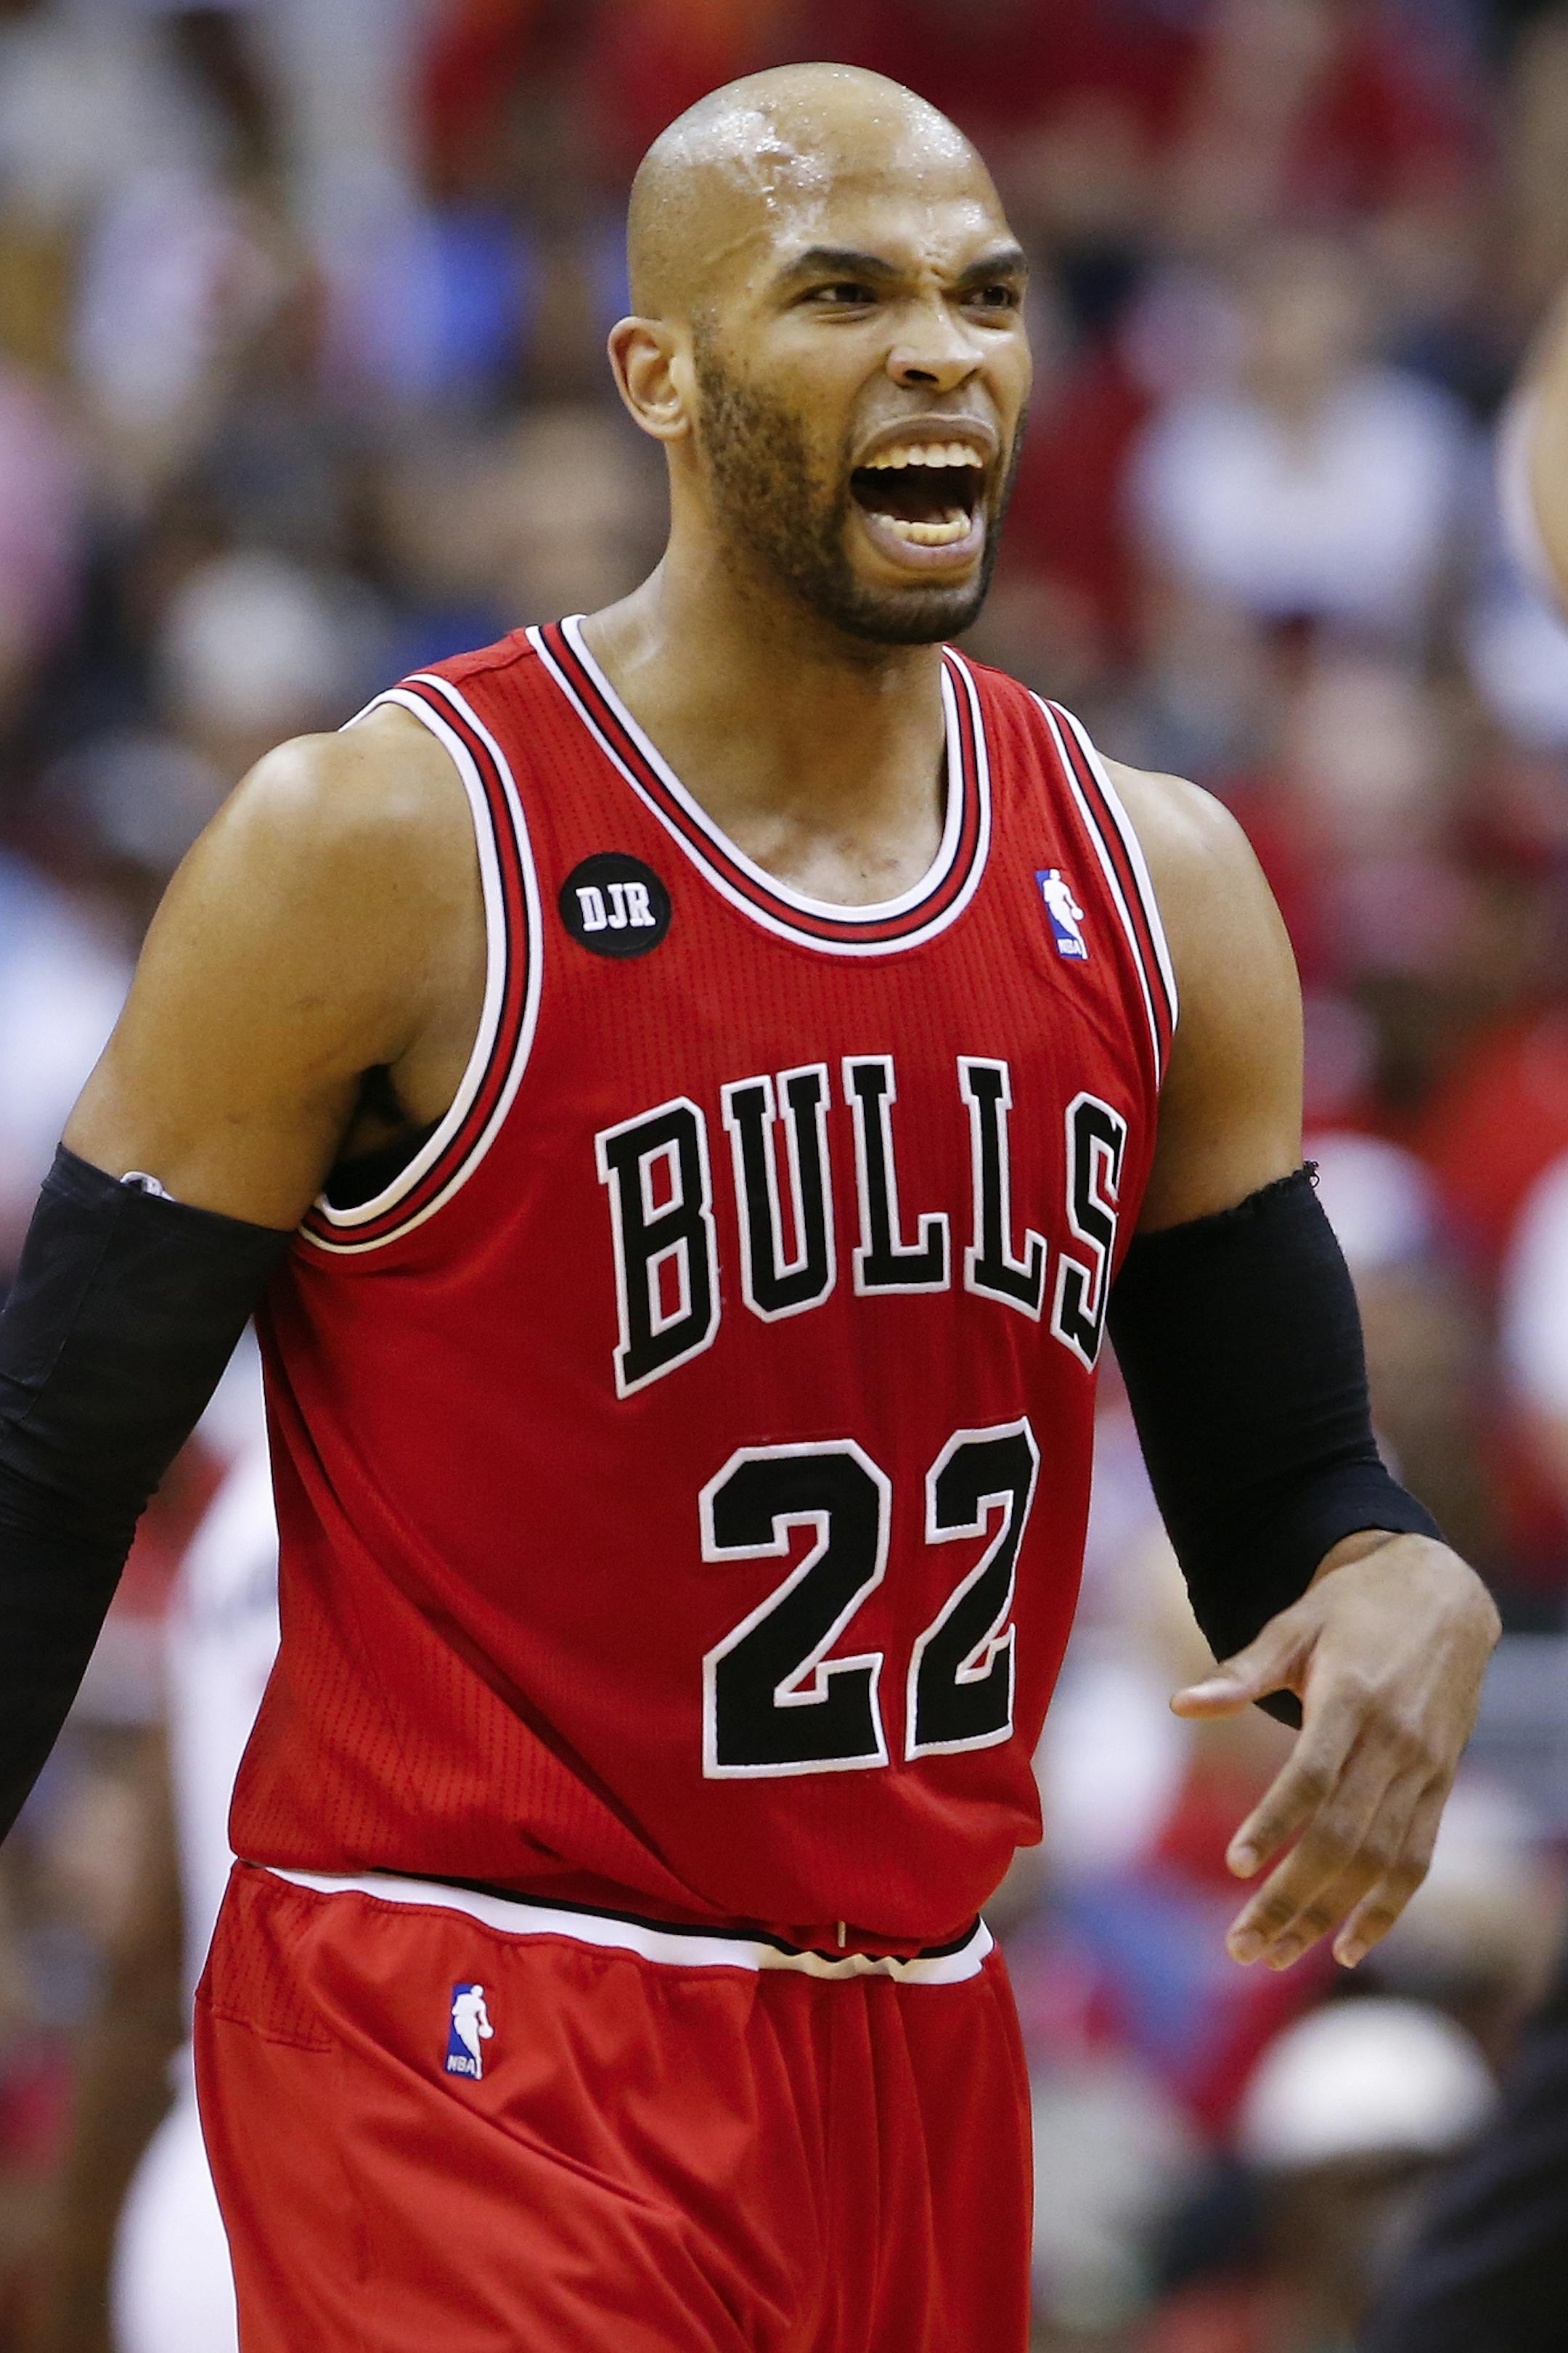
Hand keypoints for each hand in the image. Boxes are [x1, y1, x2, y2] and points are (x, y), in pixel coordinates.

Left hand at [1171, 1532, 1500, 1971]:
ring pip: (1377, 1861)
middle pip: (1342, 1836)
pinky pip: (1416, 1858)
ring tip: (1274, 1955)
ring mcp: (1423, 1769)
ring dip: (1327, 1915)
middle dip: (1291, 1898)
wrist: (1445, 1594)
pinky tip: (1349, 1947)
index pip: (1312, 1776)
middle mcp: (1393, 1742)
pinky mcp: (1440, 1785)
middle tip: (1240, 1947)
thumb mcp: (1294, 1623)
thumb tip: (1180, 1704)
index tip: (1235, 1866)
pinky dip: (1387, 1908)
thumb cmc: (1353, 1606)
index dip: (1276, 1824)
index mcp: (1351, 1699)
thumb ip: (1241, 1671)